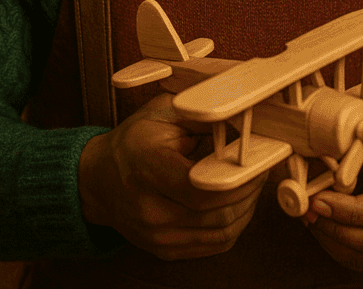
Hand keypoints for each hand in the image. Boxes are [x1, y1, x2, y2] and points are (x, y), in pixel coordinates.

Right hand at [78, 93, 266, 259]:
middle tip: (264, 168)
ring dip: (247, 208)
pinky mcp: (166, 250)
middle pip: (218, 214)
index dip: (240, 178)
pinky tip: (239, 202)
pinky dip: (234, 224)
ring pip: (221, 233)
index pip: (204, 188)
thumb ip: (200, 114)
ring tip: (254, 183)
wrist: (98, 180)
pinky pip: (213, 244)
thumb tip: (241, 115)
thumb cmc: (133, 141)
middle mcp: (150, 210)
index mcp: (148, 169)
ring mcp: (157, 236)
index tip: (260, 159)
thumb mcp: (161, 113)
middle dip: (250, 190)